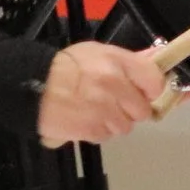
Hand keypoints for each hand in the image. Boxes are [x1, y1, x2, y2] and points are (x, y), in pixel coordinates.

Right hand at [37, 43, 167, 147]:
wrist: (32, 85)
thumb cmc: (66, 66)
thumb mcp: (99, 53)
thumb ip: (130, 60)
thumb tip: (157, 59)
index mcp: (118, 63)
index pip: (155, 81)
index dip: (151, 90)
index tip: (144, 92)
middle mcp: (114, 86)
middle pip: (142, 110)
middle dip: (131, 109)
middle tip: (114, 102)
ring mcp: (103, 110)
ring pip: (125, 127)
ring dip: (113, 122)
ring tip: (94, 109)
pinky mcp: (91, 130)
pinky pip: (105, 136)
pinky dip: (97, 130)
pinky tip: (84, 118)